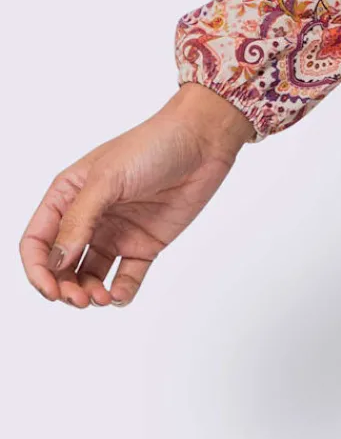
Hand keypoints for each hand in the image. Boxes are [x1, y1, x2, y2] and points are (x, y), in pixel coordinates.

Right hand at [18, 83, 256, 309]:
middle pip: (61, 266)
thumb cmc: (153, 144)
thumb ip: (79, 219)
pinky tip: (120, 294)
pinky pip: (126, 278)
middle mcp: (89, 217)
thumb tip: (56, 261)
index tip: (50, 289)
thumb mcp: (108, 178)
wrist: (203, 139)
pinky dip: (120, 292)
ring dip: (89, 294)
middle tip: (79, 299)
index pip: (38, 241)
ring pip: (90, 277)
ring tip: (100, 298)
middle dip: (63, 288)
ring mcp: (117, 232)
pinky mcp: (145, 243)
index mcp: (70, 195)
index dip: (38, 269)